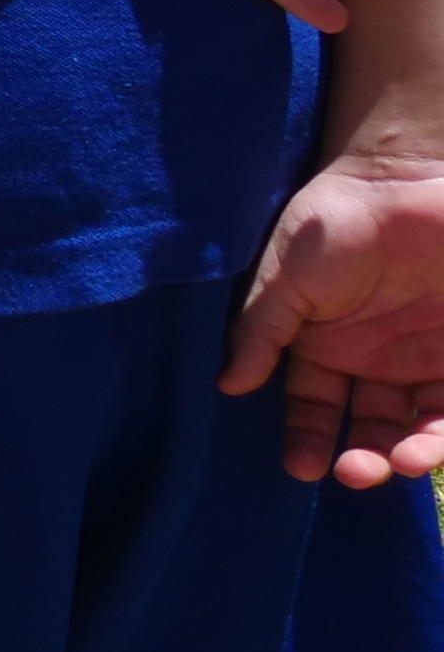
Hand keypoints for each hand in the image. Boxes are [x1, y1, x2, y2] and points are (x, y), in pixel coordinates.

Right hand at [231, 149, 443, 484]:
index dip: (310, 439)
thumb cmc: (336, 222)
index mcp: (327, 346)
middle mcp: (377, 361)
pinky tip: (430, 445)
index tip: (304, 468)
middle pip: (371, 427)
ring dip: (411, 452)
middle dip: (364, 458)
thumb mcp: (285, 276)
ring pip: (421, 424)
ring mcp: (426, 357)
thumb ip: (259, 331)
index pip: (316, 408)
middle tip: (357, 472)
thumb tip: (228, 385)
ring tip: (403, 462)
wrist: (405, 179)